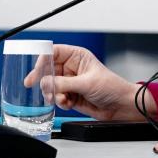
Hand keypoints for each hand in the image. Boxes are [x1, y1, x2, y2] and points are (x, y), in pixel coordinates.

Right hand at [28, 44, 149, 120]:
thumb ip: (64, 83)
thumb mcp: (86, 83)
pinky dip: (59, 102)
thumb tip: (46, 83)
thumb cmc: (111, 87)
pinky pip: (56, 97)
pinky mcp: (70, 95)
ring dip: (53, 94)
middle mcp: (72, 68)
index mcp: (77, 56)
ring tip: (61, 99)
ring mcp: (70, 82)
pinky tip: (68, 103)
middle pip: (48, 70)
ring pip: (50, 86)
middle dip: (45, 81)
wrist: (120, 105)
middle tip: (41, 88)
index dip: (43, 60)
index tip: (37, 71)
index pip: (54, 52)